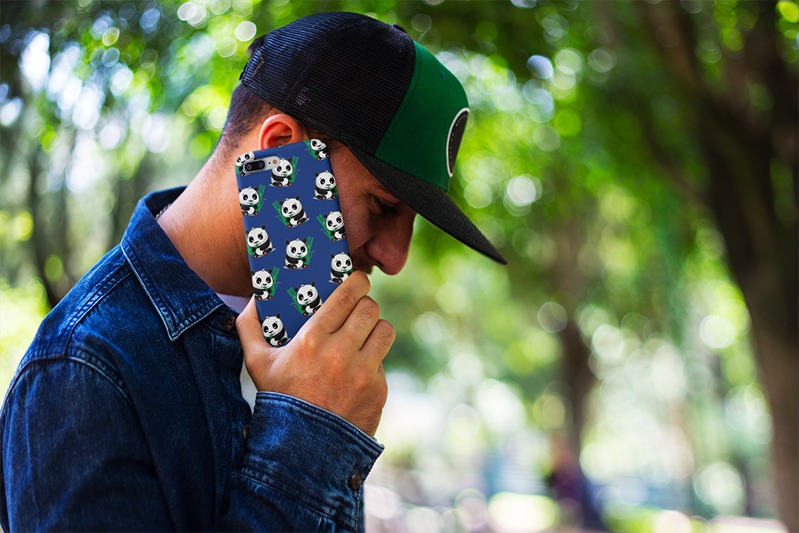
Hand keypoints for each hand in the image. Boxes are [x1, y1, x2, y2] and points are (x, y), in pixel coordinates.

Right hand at [236, 272, 393, 436]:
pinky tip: (357, 369)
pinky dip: (373, 362)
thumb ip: (249, 326)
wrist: (302, 449)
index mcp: (312, 340)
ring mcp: (363, 373)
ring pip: (384, 331)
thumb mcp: (256, 363)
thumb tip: (254, 297)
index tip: (357, 280)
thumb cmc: (279, 399)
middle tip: (358, 309)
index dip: (357, 282)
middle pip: (370, 309)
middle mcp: (341, 353)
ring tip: (364, 334)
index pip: (348, 295)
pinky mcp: (378, 390)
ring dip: (375, 329)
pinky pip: (383, 362)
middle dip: (365, 305)